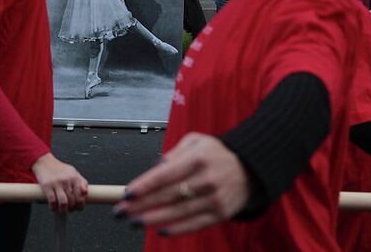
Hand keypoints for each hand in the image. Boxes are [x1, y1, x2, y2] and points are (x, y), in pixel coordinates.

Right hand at [31, 153, 87, 211]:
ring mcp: (57, 183)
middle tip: (69, 210)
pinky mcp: (47, 186)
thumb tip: (85, 193)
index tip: (78, 208)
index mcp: (74, 177)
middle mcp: (67, 180)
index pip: (81, 195)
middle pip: (73, 200)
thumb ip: (81, 181)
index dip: (80, 204)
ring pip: (63, 202)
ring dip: (63, 210)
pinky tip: (53, 207)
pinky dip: (53, 207)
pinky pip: (52, 201)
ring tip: (62, 210)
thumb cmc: (58, 168)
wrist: (44, 161)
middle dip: (71, 208)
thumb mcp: (73, 171)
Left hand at [113, 133, 250, 235]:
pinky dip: (177, 229)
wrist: (250, 168)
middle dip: (141, 205)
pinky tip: (159, 229)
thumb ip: (173, 153)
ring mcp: (215, 198)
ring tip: (133, 222)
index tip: (127, 193)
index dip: (145, 185)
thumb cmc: (215, 154)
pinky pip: (195, 224)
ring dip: (153, 218)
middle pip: (168, 195)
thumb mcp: (196, 142)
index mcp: (198, 158)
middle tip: (121, 211)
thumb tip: (153, 168)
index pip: (165, 174)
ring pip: (179, 212)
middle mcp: (207, 179)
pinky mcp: (221, 214)